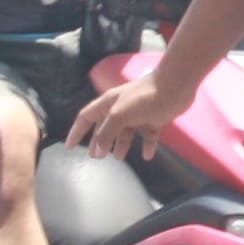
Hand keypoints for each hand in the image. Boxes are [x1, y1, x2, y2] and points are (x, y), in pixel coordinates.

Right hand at [77, 66, 195, 157]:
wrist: (174, 87)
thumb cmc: (143, 98)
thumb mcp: (119, 115)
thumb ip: (107, 133)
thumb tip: (99, 150)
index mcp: (108, 104)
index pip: (86, 117)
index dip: (77, 132)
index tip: (70, 146)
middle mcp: (121, 109)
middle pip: (105, 127)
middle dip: (100, 142)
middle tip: (97, 157)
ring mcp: (138, 114)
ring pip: (126, 133)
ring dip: (122, 145)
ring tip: (118, 157)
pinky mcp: (155, 119)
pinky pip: (148, 135)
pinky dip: (147, 145)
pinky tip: (148, 156)